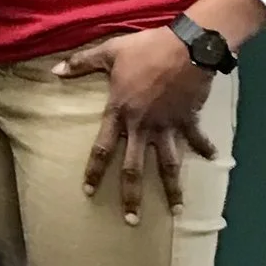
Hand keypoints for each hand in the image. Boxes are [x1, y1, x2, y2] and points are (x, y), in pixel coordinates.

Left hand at [53, 29, 220, 222]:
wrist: (187, 46)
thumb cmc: (146, 48)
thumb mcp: (109, 51)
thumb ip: (80, 62)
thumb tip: (54, 70)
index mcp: (120, 112)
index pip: (102, 148)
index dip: (94, 170)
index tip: (88, 191)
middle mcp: (142, 126)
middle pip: (134, 168)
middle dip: (131, 196)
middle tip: (131, 220)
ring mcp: (167, 126)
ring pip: (168, 164)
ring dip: (173, 188)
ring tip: (177, 210)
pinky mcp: (188, 119)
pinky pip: (196, 139)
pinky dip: (204, 148)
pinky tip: (212, 159)